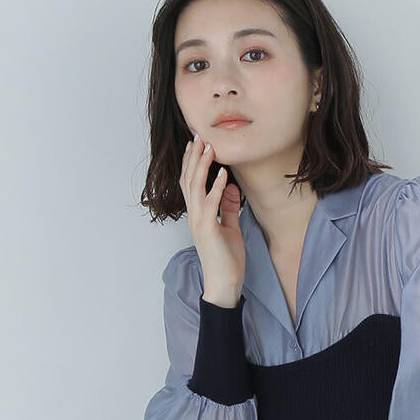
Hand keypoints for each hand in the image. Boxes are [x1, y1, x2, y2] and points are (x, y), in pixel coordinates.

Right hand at [179, 134, 245, 299]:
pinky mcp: (208, 230)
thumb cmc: (227, 260)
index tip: (197, 144)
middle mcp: (194, 216)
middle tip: (199, 135)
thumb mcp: (230, 228)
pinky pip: (211, 204)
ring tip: (209, 147)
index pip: (191, 183)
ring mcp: (199, 222)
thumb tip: (231, 187)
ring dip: (202, 166)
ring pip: (195, 188)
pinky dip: (216, 187)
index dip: (192, 163)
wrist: (224, 284)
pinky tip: (222, 173)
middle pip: (189, 180)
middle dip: (194, 157)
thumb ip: (228, 207)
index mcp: (198, 215)